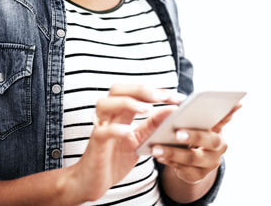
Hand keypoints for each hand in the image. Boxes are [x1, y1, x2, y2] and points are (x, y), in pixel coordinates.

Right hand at [71, 84, 181, 201]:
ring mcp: (100, 128)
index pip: (134, 91)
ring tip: (146, 109)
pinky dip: (115, 129)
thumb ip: (153, 125)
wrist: (93, 181)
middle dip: (140, 90)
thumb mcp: (139, 141)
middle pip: (117, 89)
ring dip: (126, 103)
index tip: (176, 97)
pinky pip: (102, 131)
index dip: (155, 90)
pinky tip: (129, 132)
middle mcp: (108, 116)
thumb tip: (172, 110)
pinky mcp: (96, 144)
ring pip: (104, 104)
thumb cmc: (115, 159)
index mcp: (119, 112)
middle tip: (162, 97)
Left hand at [151, 104, 241, 184]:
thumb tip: (230, 102)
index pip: (224, 118)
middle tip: (177, 133)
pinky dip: (169, 161)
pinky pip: (182, 170)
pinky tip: (158, 156)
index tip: (225, 106)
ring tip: (156, 148)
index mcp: (218, 128)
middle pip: (209, 140)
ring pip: (192, 158)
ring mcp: (209, 163)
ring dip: (172, 152)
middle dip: (193, 136)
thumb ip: (204, 110)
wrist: (190, 161)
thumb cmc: (192, 132)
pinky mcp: (197, 175)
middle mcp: (218, 147)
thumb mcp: (198, 121)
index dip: (226, 114)